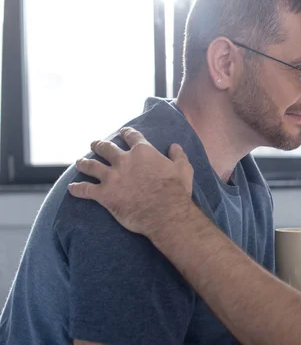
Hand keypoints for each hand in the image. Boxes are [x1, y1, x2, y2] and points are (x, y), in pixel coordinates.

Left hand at [68, 127, 194, 238]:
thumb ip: (178, 155)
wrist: (165, 212)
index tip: (122, 132)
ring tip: (80, 162)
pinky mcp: (104, 194)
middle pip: (106, 148)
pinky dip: (77, 189)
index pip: (132, 136)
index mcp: (143, 152)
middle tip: (95, 144)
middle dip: (99, 145)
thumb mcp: (184, 168)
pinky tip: (72, 188)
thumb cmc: (176, 190)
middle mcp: (124, 160)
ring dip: (84, 163)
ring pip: (92, 166)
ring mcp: (112, 177)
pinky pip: (85, 190)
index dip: (126, 133)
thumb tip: (174, 146)